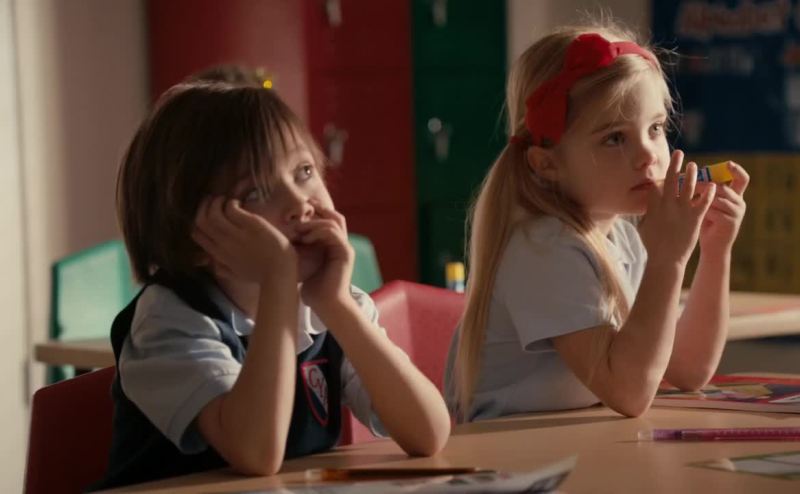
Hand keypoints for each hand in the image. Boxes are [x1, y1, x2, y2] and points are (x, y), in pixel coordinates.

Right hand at [192, 196, 297, 282]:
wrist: (280, 274)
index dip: (199, 221)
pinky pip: (230, 207)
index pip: (197, 234)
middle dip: (204, 206)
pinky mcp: (250, 225)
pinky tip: (239, 203)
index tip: (208, 214)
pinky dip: (231, 202)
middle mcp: (223, 244)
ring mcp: (236, 234)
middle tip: (213, 200)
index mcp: (219, 255)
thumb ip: (223, 269)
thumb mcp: (237, 274)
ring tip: (225, 200)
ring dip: (217, 202)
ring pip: (213, 212)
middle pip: (201, 220)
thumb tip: (213, 265)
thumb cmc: (263, 274)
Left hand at [297, 200, 354, 316]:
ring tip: (299, 227)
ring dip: (315, 222)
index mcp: (334, 245)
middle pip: (335, 217)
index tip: (299, 210)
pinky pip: (334, 234)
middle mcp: (342, 244)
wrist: (326, 305)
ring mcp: (345, 248)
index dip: (316, 212)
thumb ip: (299, 250)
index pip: (328, 221)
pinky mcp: (346, 253)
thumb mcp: (303, 264)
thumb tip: (282, 239)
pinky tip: (306, 238)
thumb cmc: (313, 289)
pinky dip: (319, 232)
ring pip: (334, 223)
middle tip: (303, 205)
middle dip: (320, 208)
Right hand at [639, 150, 716, 267]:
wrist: (665, 259)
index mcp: (653, 206)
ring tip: (694, 166)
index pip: (656, 184)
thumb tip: (646, 203)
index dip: (660, 175)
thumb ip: (647, 212)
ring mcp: (681, 211)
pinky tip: (712, 185)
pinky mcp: (695, 218)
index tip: (663, 169)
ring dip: (692, 174)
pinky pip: (703, 201)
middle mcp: (667, 205)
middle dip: (675, 164)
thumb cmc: (653, 245)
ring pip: (688, 186)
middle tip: (679, 153)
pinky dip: (708, 192)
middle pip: (671, 179)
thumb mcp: (643, 226)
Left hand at [698, 161, 748, 255]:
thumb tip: (690, 173)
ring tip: (688, 199)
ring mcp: (737, 213)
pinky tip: (694, 214)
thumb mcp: (707, 204)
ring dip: (701, 198)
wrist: (713, 247)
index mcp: (735, 196)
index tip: (728, 163)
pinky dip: (703, 212)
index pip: (742, 178)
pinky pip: (714, 212)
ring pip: (718, 199)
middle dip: (705, 185)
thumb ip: (706, 191)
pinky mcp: (730, 223)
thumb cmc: (706, 223)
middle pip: (723, 187)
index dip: (737, 170)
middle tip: (690, 184)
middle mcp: (739, 203)